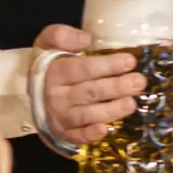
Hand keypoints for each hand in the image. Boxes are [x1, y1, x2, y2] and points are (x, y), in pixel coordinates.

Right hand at [32, 24, 144, 146]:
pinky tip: (106, 129)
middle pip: (90, 92)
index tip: (129, 61)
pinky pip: (77, 137)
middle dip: (116, 87)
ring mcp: (61, 117)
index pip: (83, 69)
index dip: (107, 65)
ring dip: (111, 110)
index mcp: (55, 72)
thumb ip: (61, 35)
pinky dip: (90, 135)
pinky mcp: (64, 133)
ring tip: (131, 103)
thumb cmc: (49, 65)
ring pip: (88, 115)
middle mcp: (57, 96)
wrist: (34, 91)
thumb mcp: (47, 43)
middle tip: (139, 82)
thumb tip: (85, 39)